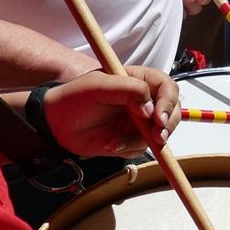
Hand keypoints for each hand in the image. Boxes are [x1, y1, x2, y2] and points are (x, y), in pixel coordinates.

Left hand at [40, 67, 180, 155]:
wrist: (57, 123)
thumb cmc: (76, 97)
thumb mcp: (100, 86)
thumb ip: (128, 90)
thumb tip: (150, 108)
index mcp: (140, 81)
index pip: (167, 88)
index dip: (168, 102)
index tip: (158, 117)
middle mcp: (144, 101)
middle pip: (172, 112)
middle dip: (166, 126)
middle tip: (155, 137)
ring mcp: (139, 122)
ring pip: (159, 134)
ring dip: (139, 140)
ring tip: (113, 142)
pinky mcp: (131, 139)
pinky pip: (140, 148)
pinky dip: (126, 148)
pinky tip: (109, 144)